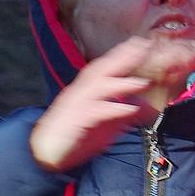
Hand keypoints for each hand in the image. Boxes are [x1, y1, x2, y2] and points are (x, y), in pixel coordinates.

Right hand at [28, 37, 169, 172]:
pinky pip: (94, 112)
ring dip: (120, 84)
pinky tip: (127, 109)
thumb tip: (147, 107)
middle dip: (121, 58)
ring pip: (97, 88)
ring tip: (141, 83)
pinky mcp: (74, 121)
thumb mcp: (105, 124)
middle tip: (141, 48)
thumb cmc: (75, 135)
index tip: (140, 43)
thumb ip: (124, 114)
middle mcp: (79, 93)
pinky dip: (112, 109)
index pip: (104, 67)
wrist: (47, 151)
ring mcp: (75, 105)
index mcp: (86, 90)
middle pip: (100, 70)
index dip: (121, 54)